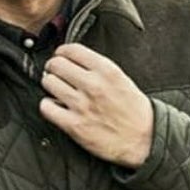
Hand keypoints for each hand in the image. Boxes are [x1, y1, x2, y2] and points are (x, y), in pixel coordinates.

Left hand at [39, 43, 152, 167]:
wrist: (143, 139)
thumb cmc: (134, 111)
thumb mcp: (121, 79)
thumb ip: (98, 68)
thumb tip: (73, 61)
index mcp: (107, 71)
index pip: (72, 50)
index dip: (62, 52)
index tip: (61, 56)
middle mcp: (93, 85)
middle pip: (56, 64)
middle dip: (53, 67)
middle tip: (55, 73)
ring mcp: (82, 105)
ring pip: (49, 83)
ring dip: (49, 85)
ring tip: (56, 89)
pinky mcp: (74, 125)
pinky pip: (46, 107)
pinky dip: (47, 105)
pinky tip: (55, 106)